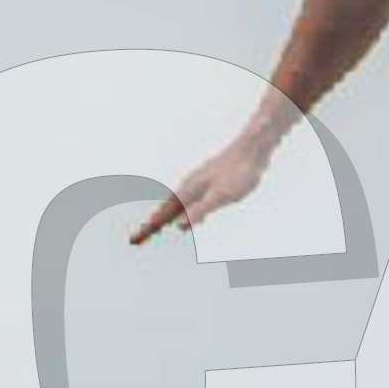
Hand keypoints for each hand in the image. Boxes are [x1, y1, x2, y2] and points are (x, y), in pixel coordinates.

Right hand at [128, 133, 270, 245]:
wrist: (254, 148)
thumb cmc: (239, 172)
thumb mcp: (220, 196)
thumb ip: (200, 209)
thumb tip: (179, 225)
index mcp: (189, 188)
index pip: (164, 212)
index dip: (149, 226)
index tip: (134, 239)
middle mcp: (190, 184)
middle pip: (166, 207)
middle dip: (152, 223)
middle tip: (136, 238)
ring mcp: (200, 182)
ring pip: (177, 203)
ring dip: (165, 216)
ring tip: (154, 227)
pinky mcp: (211, 182)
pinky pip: (190, 200)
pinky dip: (182, 210)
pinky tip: (188, 215)